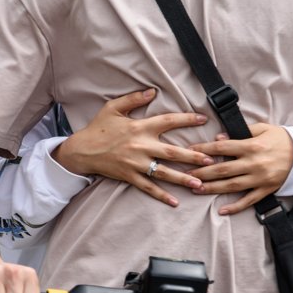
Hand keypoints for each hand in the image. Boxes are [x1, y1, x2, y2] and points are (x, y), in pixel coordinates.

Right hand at [53, 89, 213, 206]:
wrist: (81, 150)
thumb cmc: (98, 128)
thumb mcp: (114, 108)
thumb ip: (134, 99)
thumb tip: (152, 91)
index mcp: (140, 127)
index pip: (169, 121)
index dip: (187, 119)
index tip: (203, 118)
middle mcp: (141, 146)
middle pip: (173, 152)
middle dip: (193, 157)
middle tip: (211, 161)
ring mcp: (136, 164)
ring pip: (164, 173)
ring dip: (183, 178)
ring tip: (200, 184)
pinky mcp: (130, 176)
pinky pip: (149, 187)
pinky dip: (162, 195)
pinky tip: (175, 202)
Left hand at [188, 123, 292, 214]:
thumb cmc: (280, 139)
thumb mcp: (262, 128)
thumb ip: (241, 132)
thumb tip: (219, 138)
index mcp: (252, 145)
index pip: (222, 147)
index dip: (204, 150)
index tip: (189, 151)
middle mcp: (254, 163)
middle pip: (223, 169)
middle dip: (202, 173)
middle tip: (186, 175)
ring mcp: (260, 178)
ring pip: (232, 185)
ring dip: (212, 188)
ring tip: (196, 190)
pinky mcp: (266, 189)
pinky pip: (249, 200)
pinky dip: (235, 207)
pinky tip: (222, 210)